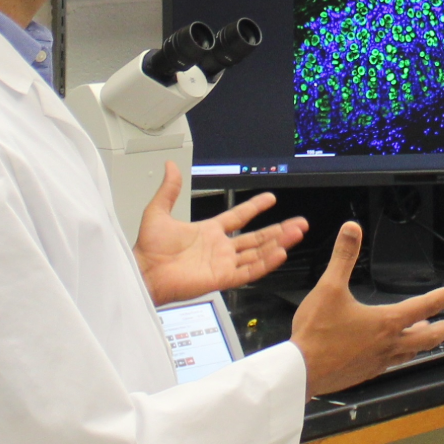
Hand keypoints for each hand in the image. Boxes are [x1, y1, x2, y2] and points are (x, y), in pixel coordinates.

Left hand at [133, 161, 308, 305]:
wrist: (144, 272)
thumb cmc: (148, 249)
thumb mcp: (158, 212)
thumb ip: (169, 189)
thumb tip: (170, 166)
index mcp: (209, 232)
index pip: (239, 217)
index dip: (254, 207)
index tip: (270, 198)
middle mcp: (220, 248)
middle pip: (257, 237)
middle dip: (279, 230)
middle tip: (299, 223)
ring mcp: (223, 263)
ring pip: (258, 253)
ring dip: (279, 243)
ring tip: (297, 233)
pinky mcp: (222, 278)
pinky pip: (249, 271)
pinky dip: (266, 263)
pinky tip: (280, 253)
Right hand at [291, 222, 443, 397]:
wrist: (300, 371)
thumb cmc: (316, 332)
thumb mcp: (329, 287)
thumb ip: (342, 257)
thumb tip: (352, 229)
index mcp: (386, 322)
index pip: (426, 305)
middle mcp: (389, 343)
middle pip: (429, 336)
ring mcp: (379, 361)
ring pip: (413, 352)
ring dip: (425, 341)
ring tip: (428, 335)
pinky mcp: (367, 372)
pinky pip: (394, 362)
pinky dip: (402, 354)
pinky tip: (394, 352)